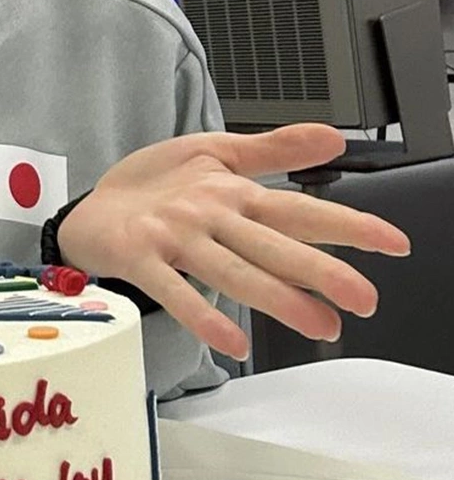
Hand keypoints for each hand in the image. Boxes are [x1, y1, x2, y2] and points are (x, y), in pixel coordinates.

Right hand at [55, 125, 409, 358]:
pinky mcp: (140, 256)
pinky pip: (175, 291)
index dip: (347, 223)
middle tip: (364, 298)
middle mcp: (207, 213)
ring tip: (319, 324)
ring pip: (231, 270)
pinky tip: (233, 342)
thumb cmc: (151, 185)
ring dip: (277, 297)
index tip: (393, 243)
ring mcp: (174, 236)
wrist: (86, 209)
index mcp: (231, 191)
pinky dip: (203, 316)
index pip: (298, 208)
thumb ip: (275, 150)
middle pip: (272, 244)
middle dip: (321, 270)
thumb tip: (334, 137)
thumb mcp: (212, 153)